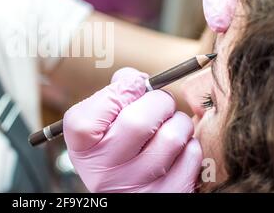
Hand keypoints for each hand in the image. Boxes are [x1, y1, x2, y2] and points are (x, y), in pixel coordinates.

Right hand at [63, 68, 202, 192]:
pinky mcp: (167, 195)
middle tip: (161, 101)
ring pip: (171, 137)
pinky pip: (191, 156)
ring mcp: (134, 188)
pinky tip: (177, 148)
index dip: (118, 91)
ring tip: (171, 123)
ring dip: (178, 121)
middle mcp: (102, 173)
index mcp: (82, 148)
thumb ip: (114, 93)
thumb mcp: (100, 123)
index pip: (89, 118)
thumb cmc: (114, 145)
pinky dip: (190, 144)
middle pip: (137, 122)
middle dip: (158, 100)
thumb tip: (137, 78)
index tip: (134, 86)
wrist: (128, 189)